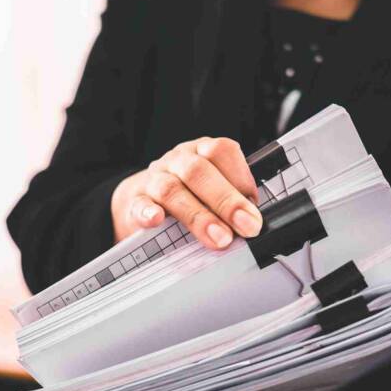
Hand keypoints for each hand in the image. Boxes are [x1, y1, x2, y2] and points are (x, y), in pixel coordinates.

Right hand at [111, 137, 262, 249]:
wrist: (139, 200)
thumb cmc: (186, 195)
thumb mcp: (210, 190)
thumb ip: (231, 201)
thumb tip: (255, 224)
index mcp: (201, 152)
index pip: (222, 150)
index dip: (241, 177)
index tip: (255, 207)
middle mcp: (178, 161)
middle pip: (199, 172)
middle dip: (227, 201)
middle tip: (247, 227)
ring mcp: (154, 180)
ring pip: (172, 190)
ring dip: (198, 216)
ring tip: (219, 239)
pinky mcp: (134, 202)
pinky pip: (139, 204)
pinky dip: (148, 213)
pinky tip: (158, 220)